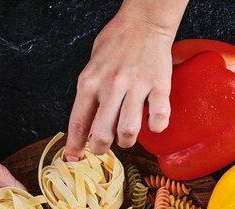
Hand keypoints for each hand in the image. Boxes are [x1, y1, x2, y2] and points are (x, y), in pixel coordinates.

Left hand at [64, 10, 175, 160]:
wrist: (144, 23)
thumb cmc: (116, 44)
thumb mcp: (92, 68)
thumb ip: (90, 96)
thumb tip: (89, 127)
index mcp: (90, 82)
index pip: (78, 122)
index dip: (75, 146)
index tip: (74, 158)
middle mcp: (111, 86)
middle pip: (102, 134)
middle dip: (101, 148)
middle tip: (104, 147)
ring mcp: (136, 86)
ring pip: (128, 131)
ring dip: (127, 141)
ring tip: (127, 136)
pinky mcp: (159, 86)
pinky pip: (158, 118)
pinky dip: (155, 127)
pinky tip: (152, 122)